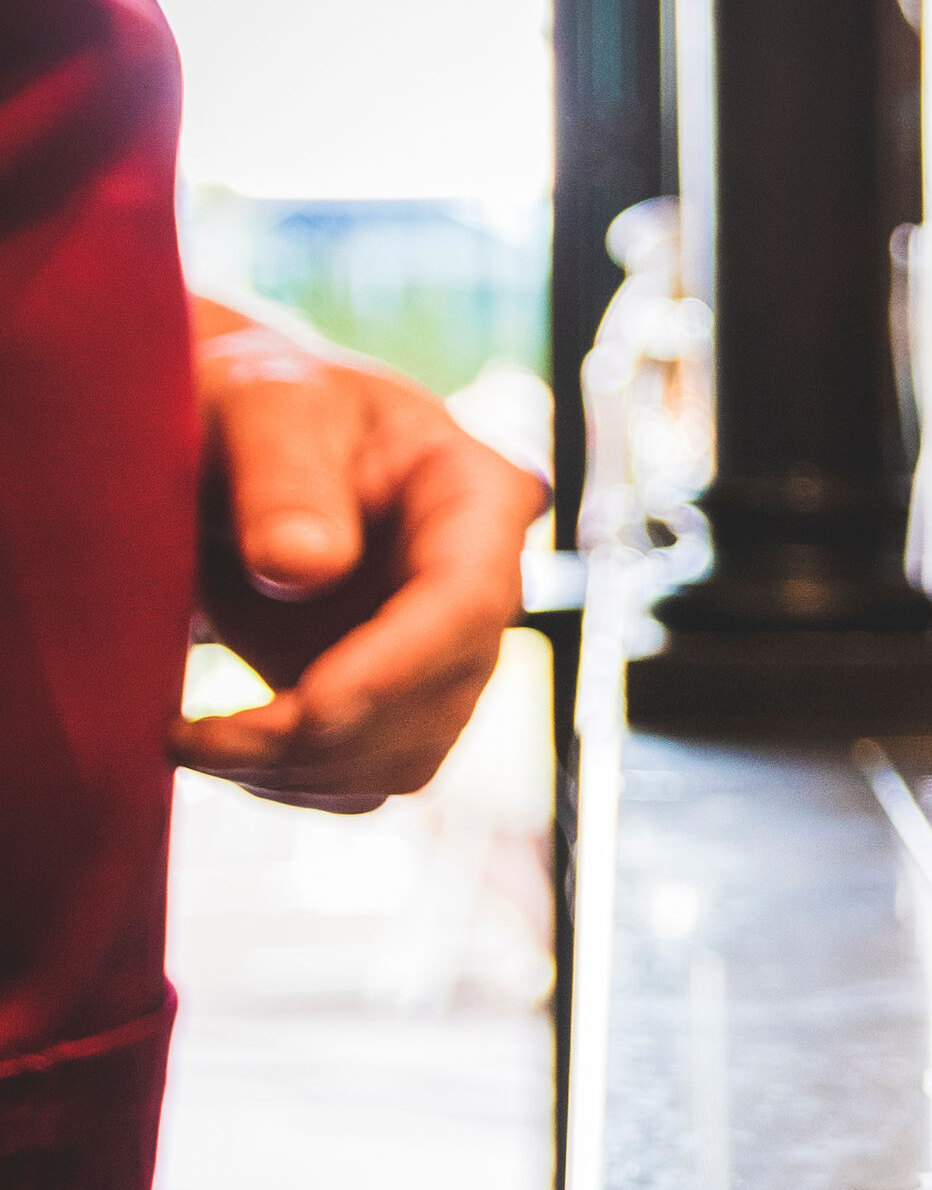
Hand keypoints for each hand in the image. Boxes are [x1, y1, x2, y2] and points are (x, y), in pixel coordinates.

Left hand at [173, 304, 549, 813]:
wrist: (233, 441)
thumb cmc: (252, 405)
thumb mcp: (258, 406)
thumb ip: (280, 475)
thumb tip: (304, 568)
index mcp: (474, 494)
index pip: (471, 599)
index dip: (398, 667)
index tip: (303, 709)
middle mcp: (483, 584)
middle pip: (441, 695)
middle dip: (321, 734)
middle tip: (191, 737)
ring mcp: (446, 652)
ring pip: (408, 755)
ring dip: (300, 771)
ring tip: (191, 740)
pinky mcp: (399, 703)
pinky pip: (369, 777)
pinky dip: (294, 784)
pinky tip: (222, 748)